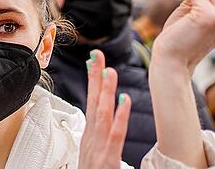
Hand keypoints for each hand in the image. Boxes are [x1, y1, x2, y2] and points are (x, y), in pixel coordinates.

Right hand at [78, 50, 130, 168]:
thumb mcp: (95, 158)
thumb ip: (100, 142)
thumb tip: (105, 126)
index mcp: (90, 138)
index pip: (91, 103)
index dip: (93, 82)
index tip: (95, 62)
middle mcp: (91, 139)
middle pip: (93, 102)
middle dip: (95, 78)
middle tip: (97, 55)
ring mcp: (98, 149)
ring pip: (102, 114)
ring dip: (106, 91)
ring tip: (110, 70)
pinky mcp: (107, 159)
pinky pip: (115, 134)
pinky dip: (120, 115)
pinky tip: (124, 100)